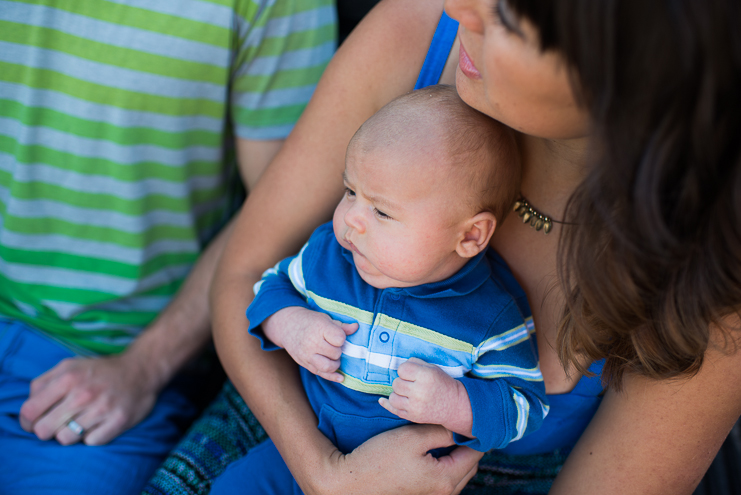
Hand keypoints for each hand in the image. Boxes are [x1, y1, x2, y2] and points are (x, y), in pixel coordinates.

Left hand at [19, 353, 159, 445]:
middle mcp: (84, 393)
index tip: (34, 422)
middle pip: (44, 430)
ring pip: (66, 439)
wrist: (141, 370)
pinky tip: (98, 424)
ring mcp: (102, 409)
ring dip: (70, 434)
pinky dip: (91, 436)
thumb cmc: (100, 371)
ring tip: (80, 422)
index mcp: (68, 377)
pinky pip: (90, 442)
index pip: (30, 411)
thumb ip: (43, 383)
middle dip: (47, 430)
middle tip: (58, 424)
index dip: (27, 421)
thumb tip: (29, 409)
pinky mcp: (118, 421)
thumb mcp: (69, 366)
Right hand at [262, 307, 357, 381]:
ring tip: (334, 357)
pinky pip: (321, 374)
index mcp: (319, 328)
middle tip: (335, 345)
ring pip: (328, 366)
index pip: (339, 338)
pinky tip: (341, 377)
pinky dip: (332, 377)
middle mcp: (312, 343)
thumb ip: (341, 326)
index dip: (342, 338)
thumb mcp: (325, 319)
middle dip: (339, 350)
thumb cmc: (310, 321)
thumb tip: (356, 327)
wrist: (288, 326)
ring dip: (336, 363)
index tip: (338, 335)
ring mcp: (307, 355)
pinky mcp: (305, 364)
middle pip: (335, 353)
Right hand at [302, 424, 481, 494]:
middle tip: (459, 420)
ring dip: (456, 452)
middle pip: (469, 464)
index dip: (475, 433)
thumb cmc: (380, 459)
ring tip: (446, 431)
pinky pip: (444, 477)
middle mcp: (445, 492)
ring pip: (457, 471)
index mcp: (446, 479)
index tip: (471, 415)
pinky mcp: (423, 494)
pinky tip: (434, 446)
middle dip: (467, 443)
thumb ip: (440, 431)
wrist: (352, 482)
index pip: (474, 453)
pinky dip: (445, 462)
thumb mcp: (413, 437)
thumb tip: (460, 425)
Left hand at [379, 357, 472, 436]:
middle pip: (396, 383)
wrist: (455, 405)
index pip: (402, 369)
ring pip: (393, 396)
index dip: (405, 370)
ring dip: (398, 393)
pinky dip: (388, 404)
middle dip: (402, 382)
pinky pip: (394, 409)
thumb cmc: (442, 383)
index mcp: (426, 376)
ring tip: (408, 393)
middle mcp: (420, 392)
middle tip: (412, 384)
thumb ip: (415, 363)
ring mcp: (415, 406)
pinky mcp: (413, 417)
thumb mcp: (432, 368)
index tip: (412, 373)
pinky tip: (382, 400)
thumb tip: (398, 366)